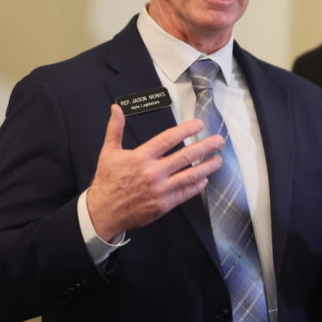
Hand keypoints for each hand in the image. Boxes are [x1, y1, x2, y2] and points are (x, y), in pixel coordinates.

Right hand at [86, 104, 223, 240]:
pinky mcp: (164, 204)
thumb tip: (116, 108)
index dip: (186, 130)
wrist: (103, 212)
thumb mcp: (108, 152)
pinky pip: (186, 193)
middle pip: (186, 156)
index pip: (169, 139)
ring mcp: (160, 190)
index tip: (199, 125)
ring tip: (218, 159)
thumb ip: (115, 129)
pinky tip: (204, 178)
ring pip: (191, 176)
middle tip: (219, 140)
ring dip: (208, 166)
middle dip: (206, 146)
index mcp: (140, 157)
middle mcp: (153, 173)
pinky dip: (197, 185)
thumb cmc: (107, 181)